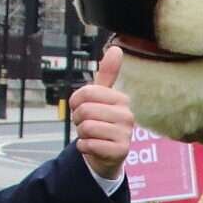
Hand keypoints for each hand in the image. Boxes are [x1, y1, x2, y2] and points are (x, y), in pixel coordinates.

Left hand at [70, 46, 133, 179]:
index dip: (76, 102)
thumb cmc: (101, 121)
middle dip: (78, 120)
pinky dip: (84, 147)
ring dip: (81, 134)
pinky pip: (88, 145)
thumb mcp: (102, 97)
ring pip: (86, 128)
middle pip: (84, 111)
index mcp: (121, 99)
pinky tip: (93, 147)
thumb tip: (116, 48)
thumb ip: (107, 74)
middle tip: (86, 124)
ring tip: (91, 135)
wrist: (106, 154)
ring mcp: (125, 134)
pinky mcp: (120, 151)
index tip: (82, 108)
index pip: (86, 93)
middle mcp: (127, 115)